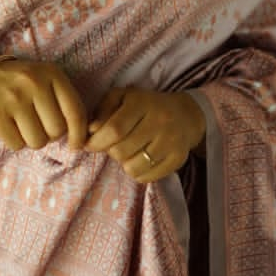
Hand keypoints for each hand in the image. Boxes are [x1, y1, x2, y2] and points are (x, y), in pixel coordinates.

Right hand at [0, 58, 88, 152]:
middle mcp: (34, 83)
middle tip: (37, 124)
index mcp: (52, 73)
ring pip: (37, 142)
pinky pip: (17, 145)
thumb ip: (63, 100)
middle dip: (49, 135)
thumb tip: (79, 136)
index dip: (79, 134)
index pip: (75, 112)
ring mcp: (14, 99)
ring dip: (31, 140)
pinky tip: (8, 126)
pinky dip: (14, 141)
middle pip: (57, 131)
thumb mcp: (44, 78)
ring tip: (22, 124)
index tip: (75, 145)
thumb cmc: (18, 82)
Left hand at [84, 87, 205, 181]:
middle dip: (111, 152)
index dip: (97, 142)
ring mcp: (171, 141)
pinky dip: (138, 172)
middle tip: (115, 145)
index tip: (90, 145)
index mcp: (143, 103)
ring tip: (130, 152)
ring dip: (124, 163)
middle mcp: (160, 121)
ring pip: (132, 168)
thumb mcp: (121, 98)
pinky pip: (146, 178)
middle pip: (121, 151)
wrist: (185, 115)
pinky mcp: (178, 159)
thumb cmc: (145, 106)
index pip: (114, 130)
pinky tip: (141, 159)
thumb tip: (91, 131)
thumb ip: (103, 111)